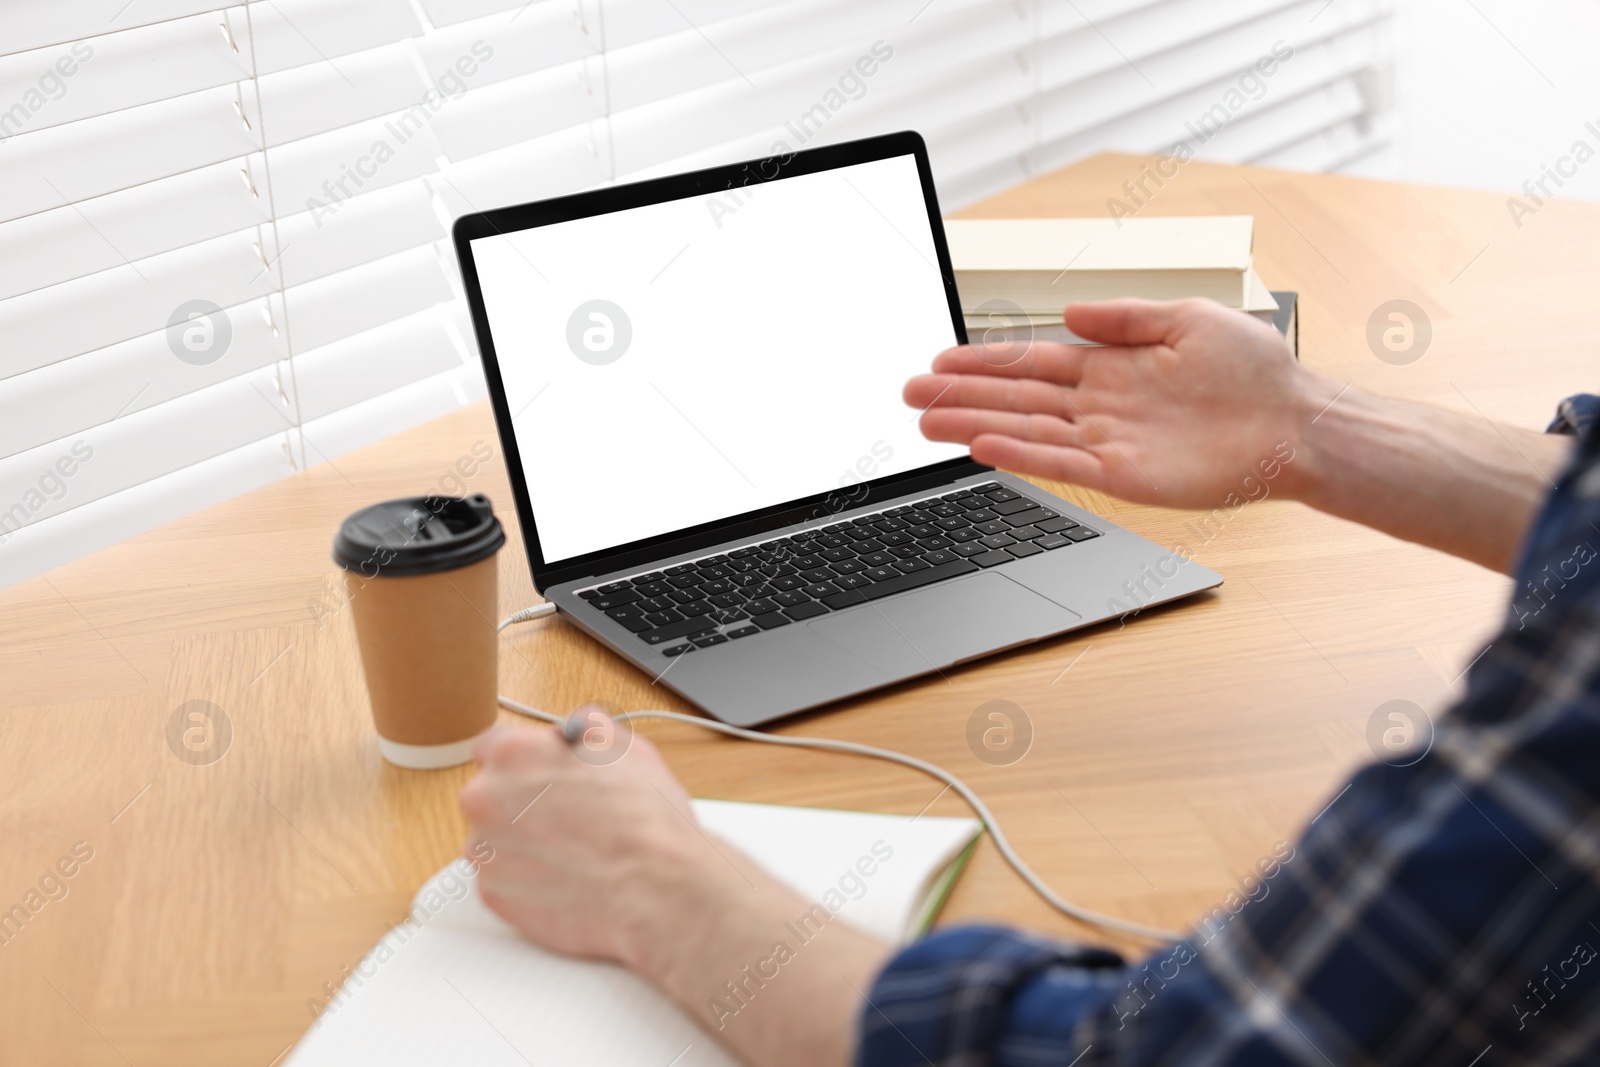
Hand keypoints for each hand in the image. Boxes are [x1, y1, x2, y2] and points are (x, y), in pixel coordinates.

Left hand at [459, 707, 715, 971]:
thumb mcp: (626, 748)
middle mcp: (486, 799)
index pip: (492, 747)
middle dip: (520, 802)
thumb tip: (576, 728)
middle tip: (565, 815)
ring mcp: (485, 851)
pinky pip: (502, 879)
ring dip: (522, 842)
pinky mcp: (493, 894)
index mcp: (514, 754)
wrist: (658, 891)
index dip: (525, 760)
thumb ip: (587, 728)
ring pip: (494, 839)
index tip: (542, 774)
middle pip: (489, 794)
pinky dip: (526, 880)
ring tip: (571, 851)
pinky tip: (565, 878)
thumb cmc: (645, 819)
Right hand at [905, 299, 1333, 509]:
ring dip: (974, 425)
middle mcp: (1101, 405)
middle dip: (961, 394)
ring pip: (1025, 431)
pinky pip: (1059, 465)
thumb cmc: (1257, 373)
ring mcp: (1108, 442)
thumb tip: (1072, 310)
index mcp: (1113, 365)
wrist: (1299, 424)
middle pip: (1016, 397)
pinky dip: (1020, 456)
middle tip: (909, 393)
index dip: (985, 360)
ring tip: (927, 423)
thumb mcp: (1188, 317)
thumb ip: (1124, 316)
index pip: (1033, 361)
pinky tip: (982, 447)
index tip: (941, 359)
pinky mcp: (1123, 476)